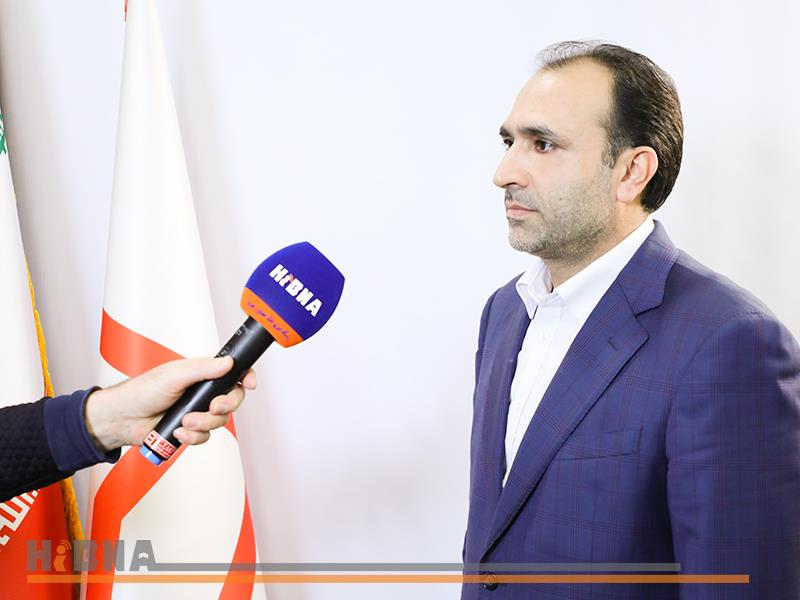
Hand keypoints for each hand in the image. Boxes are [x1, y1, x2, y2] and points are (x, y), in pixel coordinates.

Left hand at [83, 356, 256, 451]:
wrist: (122, 419)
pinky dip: (194, 436)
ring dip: (204, 423)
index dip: (245, 377)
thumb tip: (228, 362)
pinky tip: (179, 431)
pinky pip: (205, 436)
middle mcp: (203, 393)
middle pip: (232, 399)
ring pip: (219, 421)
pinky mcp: (190, 430)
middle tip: (212, 407)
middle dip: (225, 405)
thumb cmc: (143, 391)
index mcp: (202, 374)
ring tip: (184, 421)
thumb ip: (203, 369)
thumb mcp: (174, 376)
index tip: (249, 384)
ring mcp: (197, 412)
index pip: (232, 372)